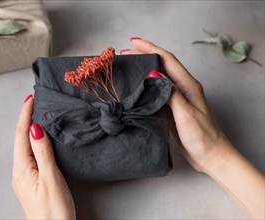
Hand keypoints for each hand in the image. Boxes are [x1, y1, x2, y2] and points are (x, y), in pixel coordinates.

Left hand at [12, 95, 75, 219]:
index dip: (25, 115)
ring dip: (29, 129)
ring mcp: (24, 177)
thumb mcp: (51, 178)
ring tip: (36, 115)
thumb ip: (42, 152)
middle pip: (20, 139)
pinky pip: (30, 155)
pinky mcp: (31, 181)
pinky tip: (40, 139)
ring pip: (25, 146)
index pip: (21, 135)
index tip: (30, 99)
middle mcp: (20, 172)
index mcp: (22, 169)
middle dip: (26, 119)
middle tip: (33, 102)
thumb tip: (35, 129)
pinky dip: (34, 141)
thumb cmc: (54, 209)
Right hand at [121, 38, 230, 172]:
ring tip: (128, 65)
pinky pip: (157, 91)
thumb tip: (154, 73)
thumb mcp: (187, 115)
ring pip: (159, 77)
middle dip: (144, 55)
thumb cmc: (203, 137)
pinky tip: (137, 87)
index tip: (133, 42)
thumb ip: (172, 94)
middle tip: (125, 53)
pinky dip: (146, 85)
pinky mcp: (173, 109)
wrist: (211, 157)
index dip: (151, 48)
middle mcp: (183, 88)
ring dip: (144, 68)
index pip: (168, 60)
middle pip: (162, 65)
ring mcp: (178, 98)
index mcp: (188, 86)